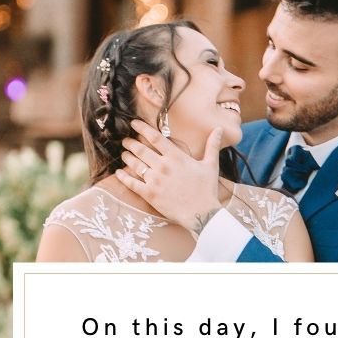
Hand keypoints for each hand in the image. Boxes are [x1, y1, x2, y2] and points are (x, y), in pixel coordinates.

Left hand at [116, 120, 222, 235]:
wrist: (201, 213)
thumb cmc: (207, 190)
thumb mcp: (211, 165)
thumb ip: (212, 146)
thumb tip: (219, 129)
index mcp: (176, 157)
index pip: (155, 137)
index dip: (142, 129)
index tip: (134, 123)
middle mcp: (163, 166)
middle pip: (141, 150)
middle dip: (131, 143)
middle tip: (125, 140)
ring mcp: (155, 180)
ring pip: (135, 164)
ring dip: (127, 157)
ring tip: (124, 154)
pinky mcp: (149, 194)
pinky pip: (132, 183)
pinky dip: (123, 177)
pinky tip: (118, 173)